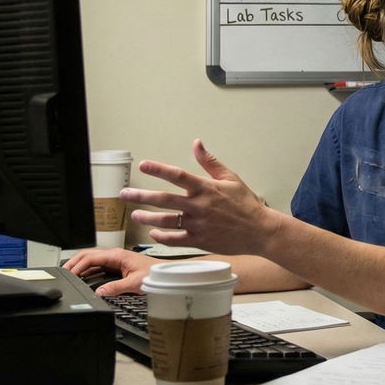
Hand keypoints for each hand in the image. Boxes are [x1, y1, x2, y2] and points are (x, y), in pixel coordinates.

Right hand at [62, 248, 158, 295]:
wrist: (166, 273)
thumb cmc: (155, 273)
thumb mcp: (134, 284)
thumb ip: (115, 288)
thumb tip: (99, 292)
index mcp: (117, 255)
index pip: (90, 257)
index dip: (77, 265)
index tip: (69, 273)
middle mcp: (115, 255)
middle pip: (88, 256)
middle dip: (74, 263)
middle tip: (63, 272)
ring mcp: (116, 260)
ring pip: (93, 261)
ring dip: (80, 267)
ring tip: (70, 275)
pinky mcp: (118, 266)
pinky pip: (99, 267)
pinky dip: (88, 271)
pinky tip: (84, 278)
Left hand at [122, 139, 277, 254]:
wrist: (259, 231)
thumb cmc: (246, 204)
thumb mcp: (230, 177)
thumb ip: (210, 162)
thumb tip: (197, 143)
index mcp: (206, 188)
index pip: (177, 175)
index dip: (159, 169)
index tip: (143, 165)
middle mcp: (199, 206)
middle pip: (163, 199)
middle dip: (140, 196)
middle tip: (124, 194)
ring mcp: (197, 225)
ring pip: (165, 221)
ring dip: (147, 217)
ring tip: (135, 214)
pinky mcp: (199, 241)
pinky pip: (174, 240)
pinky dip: (161, 236)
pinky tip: (153, 232)